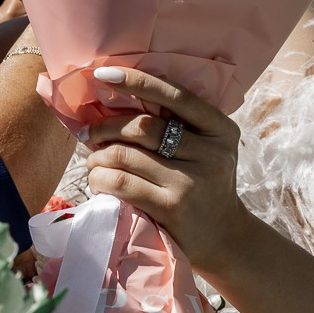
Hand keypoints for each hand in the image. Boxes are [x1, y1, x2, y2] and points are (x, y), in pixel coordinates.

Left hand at [82, 66, 252, 265]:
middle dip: (105, 127)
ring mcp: (191, 182)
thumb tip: (114, 97)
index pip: (175, 95)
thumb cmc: (202, 184)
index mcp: (220, 129)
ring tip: (93, 163)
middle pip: (142, 126)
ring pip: (124, 154)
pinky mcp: (172, 207)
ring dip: (98, 157)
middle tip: (88, 135)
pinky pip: (120, 182)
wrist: (225, 237)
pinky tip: (99, 182)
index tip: (103, 74)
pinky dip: (100, 178)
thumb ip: (175, 125)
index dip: (136, 81)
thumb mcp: (204, 150)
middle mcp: (211, 153)